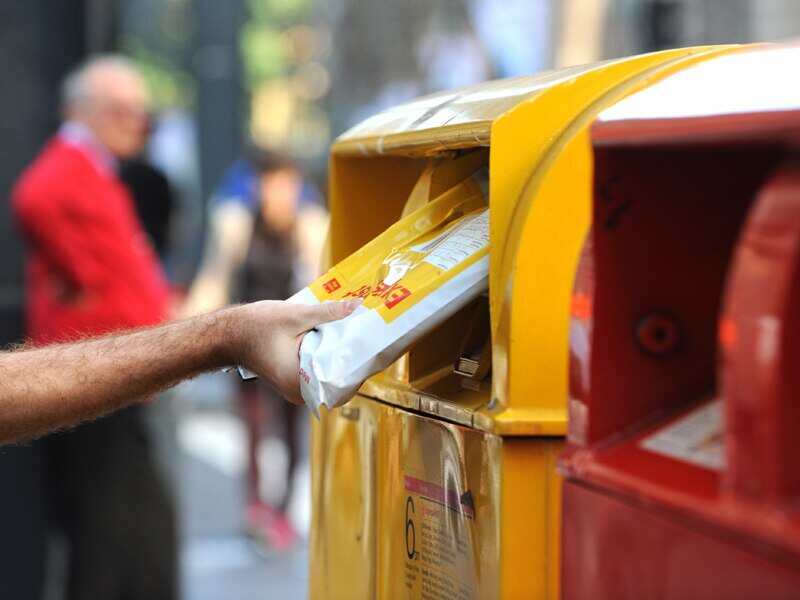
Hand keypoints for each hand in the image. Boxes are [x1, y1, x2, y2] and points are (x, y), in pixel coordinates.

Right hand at [227, 299, 359, 403]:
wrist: (227, 334)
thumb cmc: (254, 327)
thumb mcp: (296, 315)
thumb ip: (329, 312)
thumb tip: (358, 304)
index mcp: (299, 383)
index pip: (343, 383)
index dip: (361, 365)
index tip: (375, 347)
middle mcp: (300, 393)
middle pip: (338, 380)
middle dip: (354, 359)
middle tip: (371, 337)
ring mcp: (297, 389)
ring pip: (329, 376)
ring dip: (341, 357)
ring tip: (358, 336)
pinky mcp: (295, 381)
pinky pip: (319, 372)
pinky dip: (328, 357)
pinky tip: (338, 339)